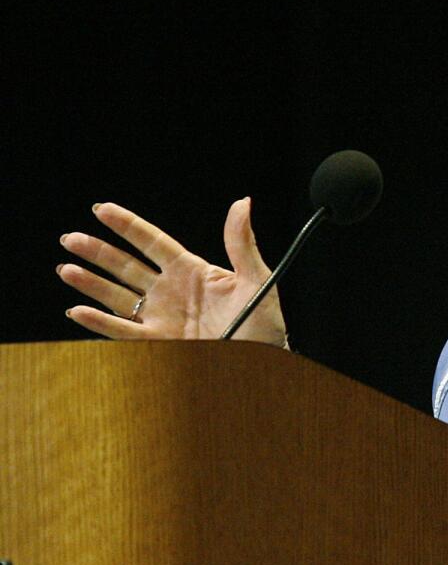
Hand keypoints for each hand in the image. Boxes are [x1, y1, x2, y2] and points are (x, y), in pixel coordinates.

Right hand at [58, 198, 286, 344]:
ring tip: (66, 269)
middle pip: (126, 266)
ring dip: (91, 284)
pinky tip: (78, 310)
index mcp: (192, 271)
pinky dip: (100, 322)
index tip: (102, 209)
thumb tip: (241, 203)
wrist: (263, 361)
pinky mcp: (158, 343)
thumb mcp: (257, 278)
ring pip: (118, 296)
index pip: (153, 242)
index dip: (127, 226)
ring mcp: (161, 317)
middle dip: (98, 252)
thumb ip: (242, 243)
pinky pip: (124, 331)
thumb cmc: (263, 321)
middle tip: (70, 238)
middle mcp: (171, 291)